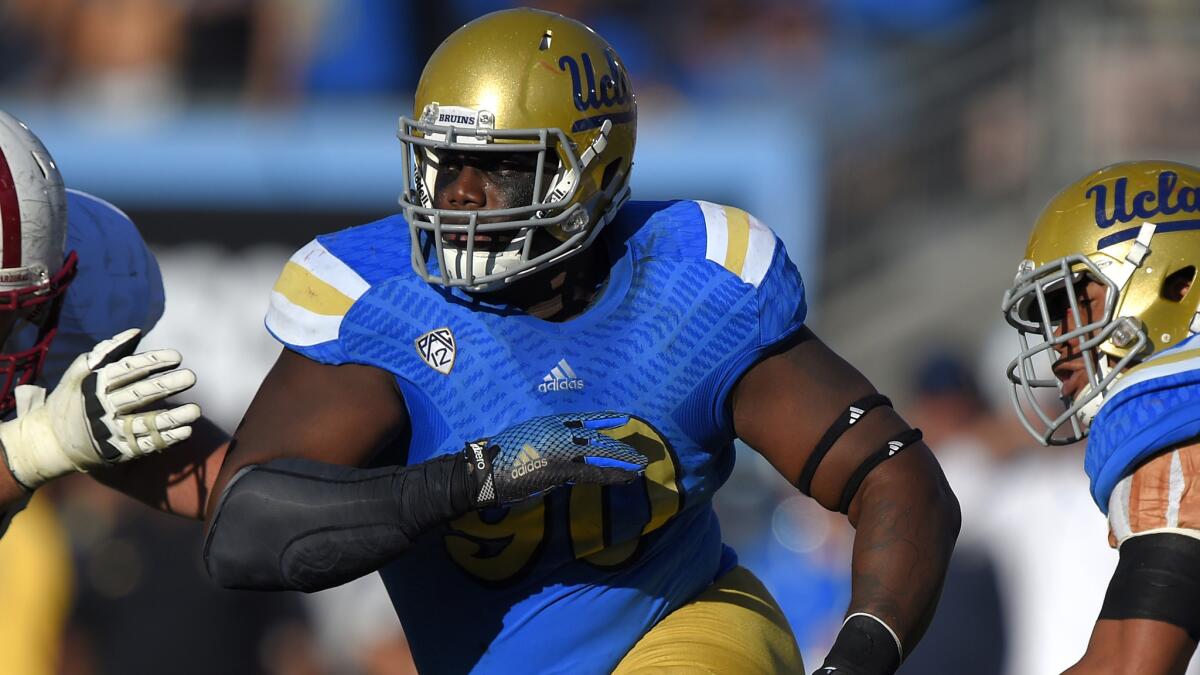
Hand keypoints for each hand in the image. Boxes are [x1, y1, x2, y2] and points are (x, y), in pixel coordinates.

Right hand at [0, 328, 200, 488]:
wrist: (49, 441)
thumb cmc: (70, 399)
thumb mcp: (79, 371)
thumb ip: (107, 351)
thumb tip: (135, 332)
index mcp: (95, 385)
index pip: (128, 370)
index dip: (153, 361)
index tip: (177, 356)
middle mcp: (103, 408)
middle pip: (139, 395)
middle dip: (167, 386)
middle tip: (192, 377)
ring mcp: (110, 431)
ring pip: (145, 423)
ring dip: (172, 418)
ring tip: (196, 411)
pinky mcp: (117, 450)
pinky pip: (144, 445)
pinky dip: (166, 439)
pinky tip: (186, 432)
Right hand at [462, 411, 648, 506]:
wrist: (485, 468)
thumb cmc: (497, 456)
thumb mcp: (524, 439)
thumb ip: (543, 442)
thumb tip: (557, 455)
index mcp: (549, 423)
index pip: (583, 419)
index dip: (603, 419)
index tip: (621, 418)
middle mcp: (559, 431)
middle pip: (596, 436)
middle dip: (618, 446)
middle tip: (638, 454)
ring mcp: (562, 448)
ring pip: (599, 451)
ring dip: (621, 459)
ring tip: (639, 464)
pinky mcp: (561, 467)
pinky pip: (592, 471)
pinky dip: (611, 474)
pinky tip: (626, 477)